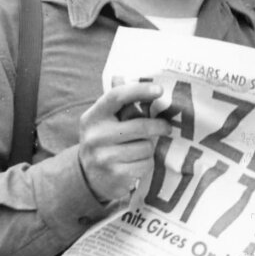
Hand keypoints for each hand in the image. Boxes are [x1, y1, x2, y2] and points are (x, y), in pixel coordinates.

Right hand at [78, 81, 173, 206]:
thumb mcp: (105, 122)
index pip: (116, 97)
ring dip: (149, 149)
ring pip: (146, 147)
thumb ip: (119, 105)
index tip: (159, 90)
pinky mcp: (115, 174)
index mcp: (93, 117)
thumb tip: (126, 78)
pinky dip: (146, 164)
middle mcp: (95, 136)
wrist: (88, 177)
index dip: (139, 90)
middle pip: (140, 126)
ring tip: (139, 150)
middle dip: (158, 126)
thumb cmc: (105, 142)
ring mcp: (104, 157)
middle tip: (166, 127)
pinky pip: (145, 164)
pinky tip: (135, 164)